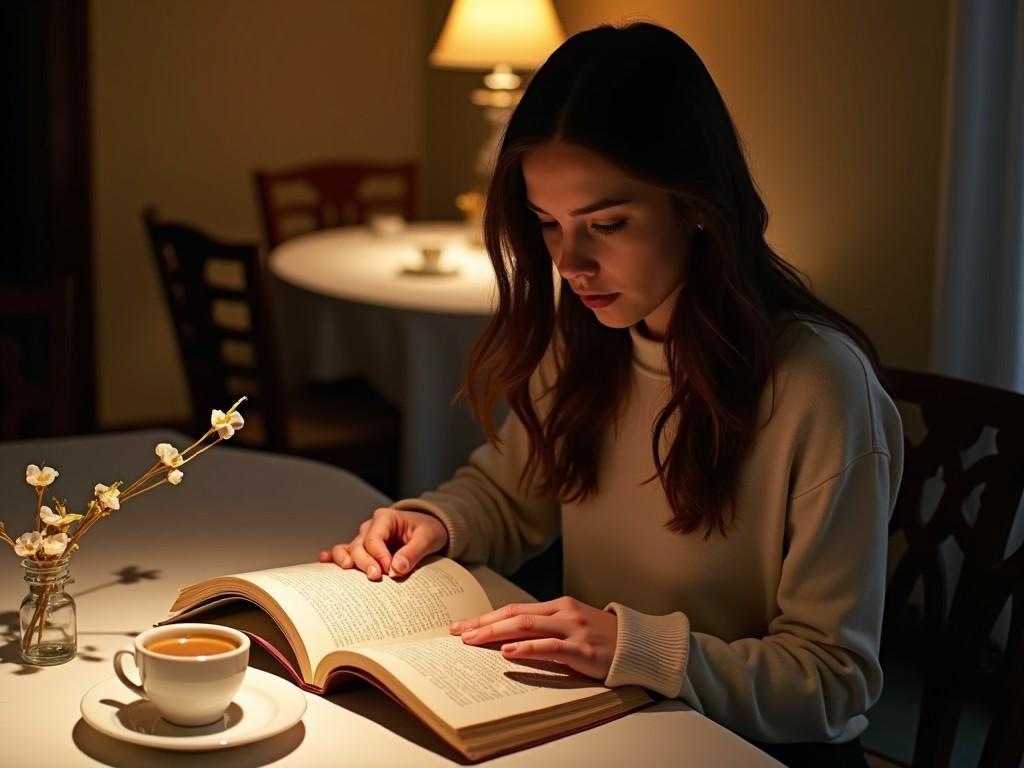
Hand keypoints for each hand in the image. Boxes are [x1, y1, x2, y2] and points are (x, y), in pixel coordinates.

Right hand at [318, 508, 447, 579]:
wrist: (429, 530)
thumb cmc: (429, 530)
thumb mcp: (428, 538)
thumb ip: (414, 552)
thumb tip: (397, 568)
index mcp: (385, 518)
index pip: (374, 538)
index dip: (378, 555)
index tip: (388, 570)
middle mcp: (371, 527)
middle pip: (360, 546)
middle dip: (365, 562)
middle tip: (376, 577)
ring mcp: (365, 538)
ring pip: (349, 549)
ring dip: (346, 560)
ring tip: (346, 568)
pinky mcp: (364, 550)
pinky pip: (344, 551)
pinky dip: (333, 556)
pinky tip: (323, 560)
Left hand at [450, 597, 617, 680]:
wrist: (639, 646)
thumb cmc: (603, 639)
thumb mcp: (573, 627)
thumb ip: (546, 629)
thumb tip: (508, 639)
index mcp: (558, 606)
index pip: (514, 609)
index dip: (486, 617)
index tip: (462, 625)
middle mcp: (563, 613)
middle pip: (515, 615)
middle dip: (483, 624)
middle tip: (458, 633)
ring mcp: (573, 630)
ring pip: (527, 626)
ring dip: (496, 633)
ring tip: (473, 641)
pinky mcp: (583, 650)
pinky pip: (549, 647)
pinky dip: (526, 648)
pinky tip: (508, 652)